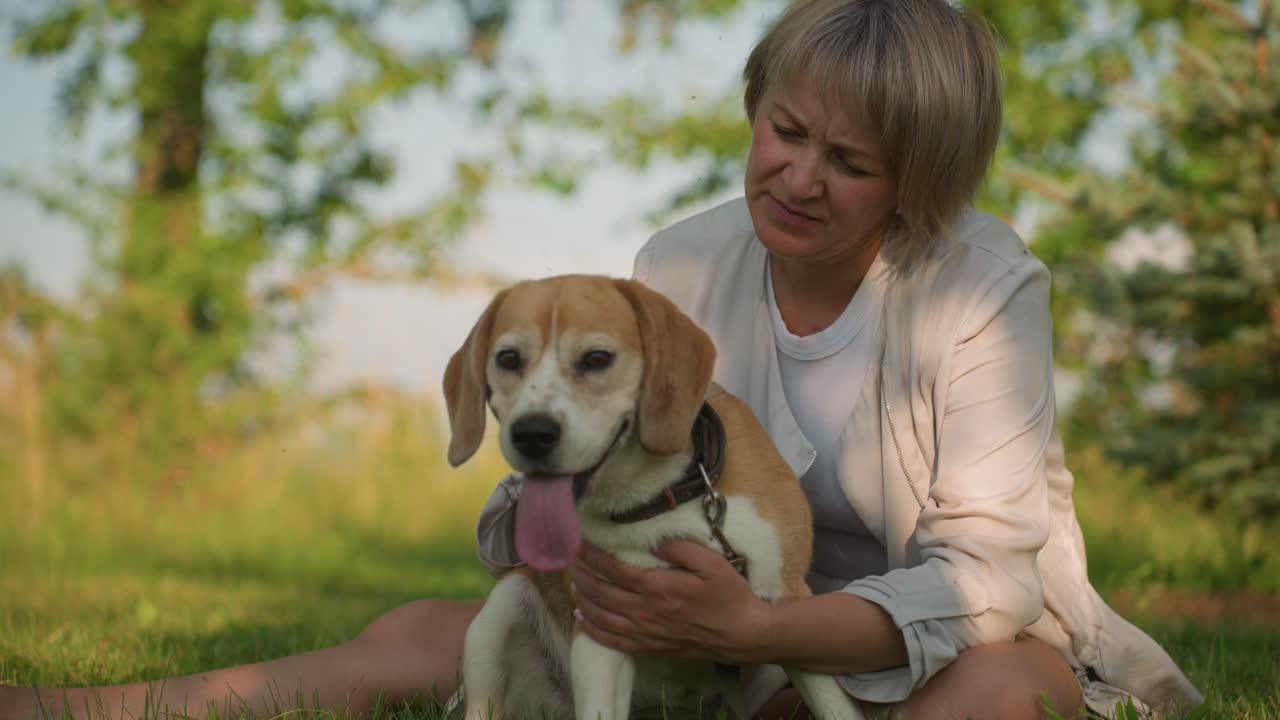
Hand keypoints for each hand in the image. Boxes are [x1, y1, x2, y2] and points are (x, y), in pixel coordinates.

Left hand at [569, 539, 773, 663]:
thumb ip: (679, 548)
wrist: (743, 634)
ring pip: (601, 617)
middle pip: (601, 593)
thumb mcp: (710, 562)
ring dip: (582, 600)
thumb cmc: (729, 595)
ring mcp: (645, 632)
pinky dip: (593, 631)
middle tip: (569, 562)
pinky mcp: (650, 647)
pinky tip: (582, 621)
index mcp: (657, 587)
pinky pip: (613, 641)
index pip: (613, 569)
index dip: (592, 556)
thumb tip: (652, 541)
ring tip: (572, 586)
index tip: (578, 544)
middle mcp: (645, 611)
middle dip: (581, 576)